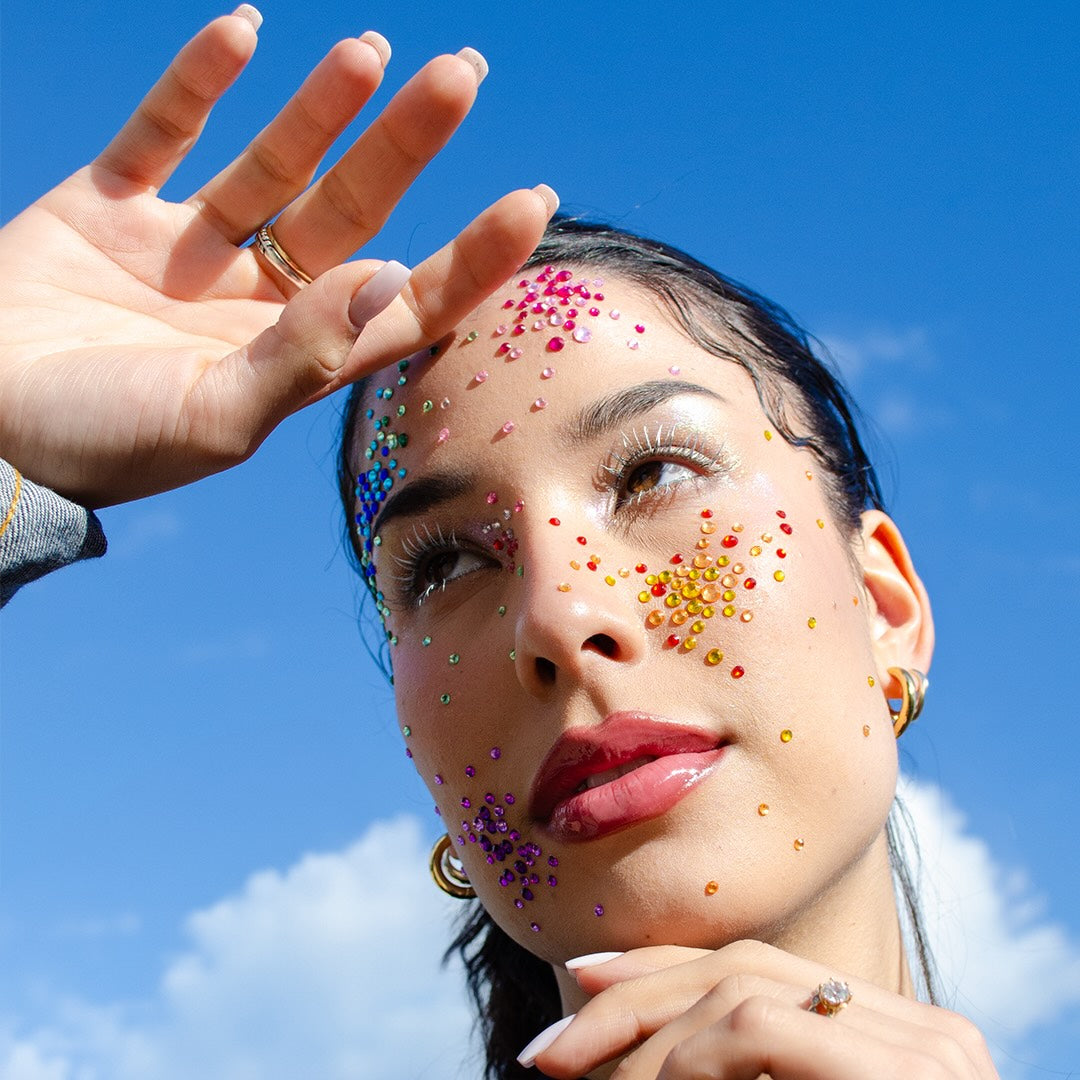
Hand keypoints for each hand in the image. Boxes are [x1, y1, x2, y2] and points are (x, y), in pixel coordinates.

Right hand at [0, 8, 554, 506]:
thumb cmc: (94, 445)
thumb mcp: (208, 417)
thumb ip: (301, 357)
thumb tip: (393, 279)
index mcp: (292, 359)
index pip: (404, 303)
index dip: (471, 258)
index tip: (531, 201)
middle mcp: (253, 302)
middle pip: (349, 213)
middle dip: (405, 146)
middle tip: (463, 75)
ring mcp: (183, 252)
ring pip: (272, 167)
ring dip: (322, 107)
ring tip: (375, 51)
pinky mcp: (107, 210)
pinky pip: (160, 135)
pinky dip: (196, 85)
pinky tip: (243, 32)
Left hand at [524, 941, 997, 1078]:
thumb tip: (638, 1066)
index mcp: (893, 1038)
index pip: (757, 970)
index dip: (663, 971)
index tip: (584, 984)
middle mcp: (916, 1026)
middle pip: (741, 966)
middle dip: (634, 998)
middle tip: (549, 1049)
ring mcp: (923, 1044)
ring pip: (740, 988)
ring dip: (648, 1030)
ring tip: (583, 1075)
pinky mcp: (909, 1069)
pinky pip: (757, 1029)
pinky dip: (689, 1056)